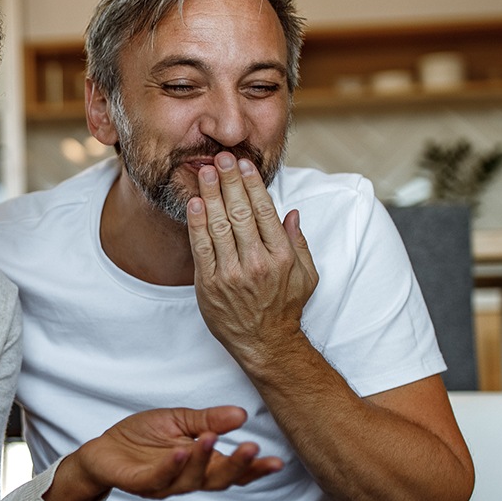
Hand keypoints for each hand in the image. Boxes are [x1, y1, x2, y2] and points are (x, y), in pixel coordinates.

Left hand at [44, 406, 283, 500]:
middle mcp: (187, 478)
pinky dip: (171, 466)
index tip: (276, 461)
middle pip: (218, 480)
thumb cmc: (142, 437)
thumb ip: (209, 420)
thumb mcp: (179, 420)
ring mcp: (165, 483)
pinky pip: (159, 478)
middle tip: (252, 449)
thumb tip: (241, 414)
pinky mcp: (141, 483)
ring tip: (212, 438)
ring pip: (191, 479)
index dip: (254, 468)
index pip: (233, 471)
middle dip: (237, 466)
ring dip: (203, 459)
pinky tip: (180, 451)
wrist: (104, 448)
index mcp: (201, 464)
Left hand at [185, 151, 318, 359]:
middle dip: (229, 181)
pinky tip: (194, 203)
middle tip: (220, 156)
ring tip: (204, 172)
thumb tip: (292, 212)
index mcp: (282, 257)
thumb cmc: (285, 307)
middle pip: (240, 213)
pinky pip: (201, 247)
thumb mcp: (307, 275)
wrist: (265, 343)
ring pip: (219, 225)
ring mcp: (232, 274)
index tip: (244, 164)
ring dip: (211, 195)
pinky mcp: (209, 284)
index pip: (265, 211)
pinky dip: (197, 223)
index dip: (252, 184)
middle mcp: (257, 263)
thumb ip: (299, 242)